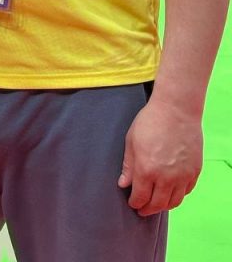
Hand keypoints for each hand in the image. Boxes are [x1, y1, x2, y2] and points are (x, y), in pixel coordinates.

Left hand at [117, 99, 201, 215]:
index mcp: (147, 170)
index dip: (135, 203)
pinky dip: (178, 195)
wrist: (176, 110)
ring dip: (163, 206)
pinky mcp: (194, 171)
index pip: (140, 197)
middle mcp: (166, 177)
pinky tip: (171, 192)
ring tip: (156, 203)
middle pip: (157, 204)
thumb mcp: (131, 141)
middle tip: (142, 209)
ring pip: (174, 202)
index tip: (132, 203)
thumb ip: (128, 166)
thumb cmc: (150, 121)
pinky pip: (186, 191)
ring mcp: (182, 176)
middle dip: (147, 209)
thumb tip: (123, 184)